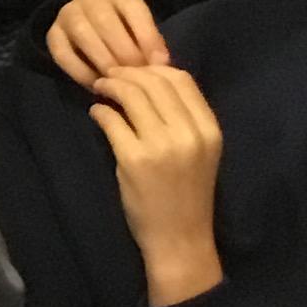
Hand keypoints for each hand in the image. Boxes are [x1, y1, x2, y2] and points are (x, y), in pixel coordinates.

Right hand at [48, 0, 170, 90]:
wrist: (95, 32)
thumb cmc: (128, 34)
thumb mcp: (142, 30)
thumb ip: (151, 44)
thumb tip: (160, 65)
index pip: (132, 7)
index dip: (147, 36)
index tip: (160, 62)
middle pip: (104, 20)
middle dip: (124, 51)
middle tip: (136, 77)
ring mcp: (67, 12)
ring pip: (82, 32)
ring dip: (102, 60)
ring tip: (116, 82)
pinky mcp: (52, 34)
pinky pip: (62, 52)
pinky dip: (79, 71)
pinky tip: (95, 86)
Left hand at [90, 65, 223, 306]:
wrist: (179, 239)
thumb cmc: (188, 194)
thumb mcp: (199, 152)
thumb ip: (183, 117)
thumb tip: (152, 78)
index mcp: (208, 129)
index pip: (181, 78)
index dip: (154, 67)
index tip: (136, 71)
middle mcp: (188, 134)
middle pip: (153, 81)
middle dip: (127, 72)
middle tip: (110, 76)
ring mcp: (161, 146)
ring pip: (131, 94)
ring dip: (110, 85)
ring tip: (101, 89)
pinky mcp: (133, 159)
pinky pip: (112, 119)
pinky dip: (100, 111)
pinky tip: (97, 113)